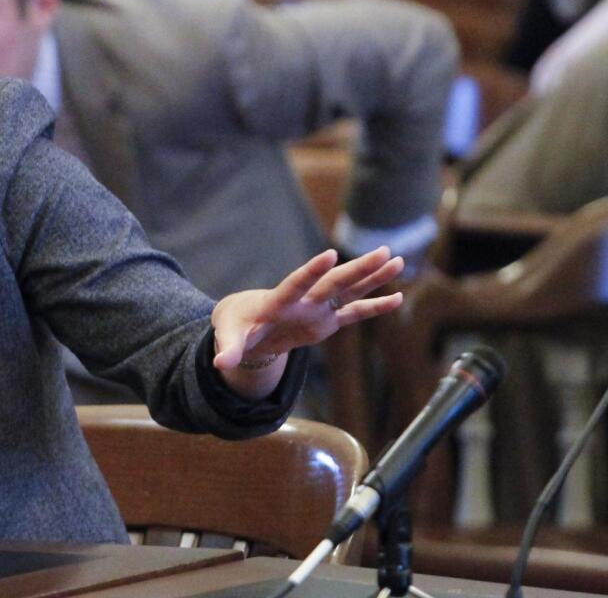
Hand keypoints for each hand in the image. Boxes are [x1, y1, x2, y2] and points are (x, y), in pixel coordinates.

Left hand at [209, 248, 402, 395]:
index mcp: (278, 301)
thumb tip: (220, 364)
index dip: (311, 271)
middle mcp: (302, 301)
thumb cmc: (236, 325)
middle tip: (384, 252)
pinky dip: (374, 307)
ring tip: (397, 260)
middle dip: (357, 269)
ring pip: (348, 291)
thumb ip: (228, 349)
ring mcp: (317, 309)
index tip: (330, 255)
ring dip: (372, 277)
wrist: (245, 322)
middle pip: (333, 283)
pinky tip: (397, 297)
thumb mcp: (229, 337)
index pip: (296, 284)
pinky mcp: (325, 321)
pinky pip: (353, 313)